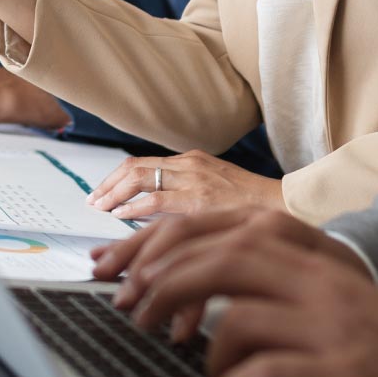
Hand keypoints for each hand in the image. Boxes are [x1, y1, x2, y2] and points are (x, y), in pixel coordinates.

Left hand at [87, 150, 282, 219]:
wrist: (284, 207)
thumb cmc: (252, 205)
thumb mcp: (215, 188)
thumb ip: (186, 191)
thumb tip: (153, 205)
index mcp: (192, 160)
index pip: (141, 162)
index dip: (115, 177)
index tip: (101, 192)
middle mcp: (189, 165)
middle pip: (134, 167)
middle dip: (107, 184)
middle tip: (93, 200)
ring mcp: (193, 180)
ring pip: (139, 178)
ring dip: (113, 195)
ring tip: (100, 208)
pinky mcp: (199, 200)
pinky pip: (156, 199)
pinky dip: (132, 207)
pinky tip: (120, 216)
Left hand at [98, 210, 377, 376]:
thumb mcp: (328, 297)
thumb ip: (274, 283)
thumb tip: (201, 293)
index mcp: (312, 257)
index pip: (223, 230)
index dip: (166, 247)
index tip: (129, 271)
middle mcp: (319, 281)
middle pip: (222, 261)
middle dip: (165, 283)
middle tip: (133, 311)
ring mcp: (331, 325)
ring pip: (239, 316)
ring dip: (202, 348)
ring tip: (195, 370)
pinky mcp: (342, 372)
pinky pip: (268, 374)